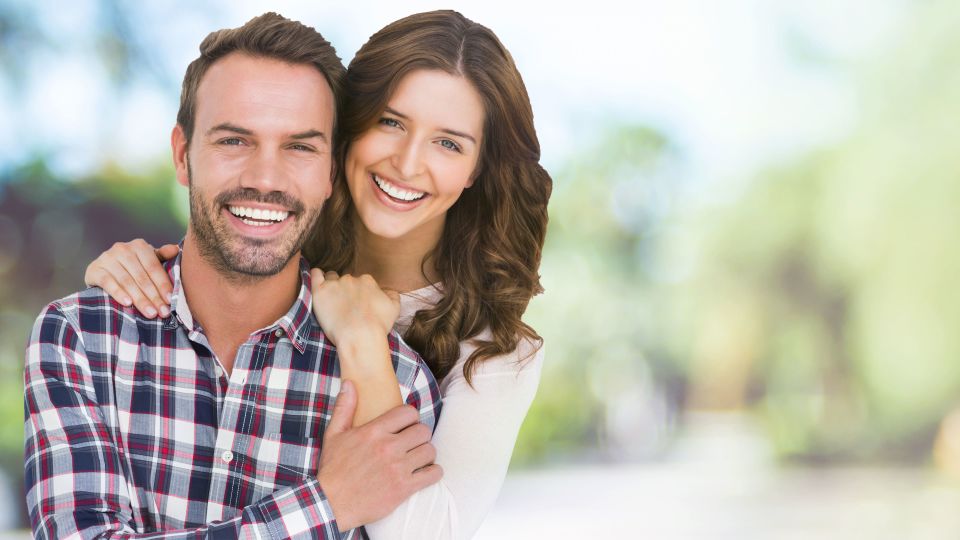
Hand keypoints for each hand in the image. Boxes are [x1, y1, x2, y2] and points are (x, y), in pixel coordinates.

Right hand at [84, 239, 178, 317]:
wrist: (102, 270)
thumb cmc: (133, 267)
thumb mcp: (148, 260)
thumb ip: (162, 256)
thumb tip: (176, 249)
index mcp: (139, 246)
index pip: (154, 268)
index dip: (163, 285)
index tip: (171, 301)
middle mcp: (122, 249)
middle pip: (142, 277)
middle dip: (154, 296)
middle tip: (162, 312)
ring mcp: (107, 258)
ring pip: (127, 281)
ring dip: (139, 299)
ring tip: (150, 313)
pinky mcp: (94, 269)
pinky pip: (108, 282)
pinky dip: (118, 293)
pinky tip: (128, 303)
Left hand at [310, 269, 399, 345]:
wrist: (360, 336)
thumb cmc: (378, 325)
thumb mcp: (394, 309)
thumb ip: (392, 295)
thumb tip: (387, 292)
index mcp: (368, 281)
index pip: (362, 282)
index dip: (360, 293)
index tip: (358, 305)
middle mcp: (352, 279)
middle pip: (346, 281)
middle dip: (346, 290)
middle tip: (345, 307)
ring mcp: (335, 284)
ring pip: (331, 277)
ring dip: (331, 285)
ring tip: (331, 299)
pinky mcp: (320, 291)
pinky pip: (315, 275)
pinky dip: (316, 275)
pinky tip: (317, 281)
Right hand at [318, 380, 441, 529]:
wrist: (330, 503)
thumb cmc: (332, 469)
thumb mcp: (334, 435)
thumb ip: (344, 407)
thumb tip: (349, 383)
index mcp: (374, 432)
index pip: (409, 413)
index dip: (410, 417)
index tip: (406, 425)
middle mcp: (388, 447)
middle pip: (423, 430)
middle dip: (420, 435)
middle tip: (412, 442)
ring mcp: (397, 468)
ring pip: (430, 451)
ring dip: (426, 453)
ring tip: (418, 457)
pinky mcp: (403, 488)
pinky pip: (433, 474)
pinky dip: (433, 472)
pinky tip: (424, 473)